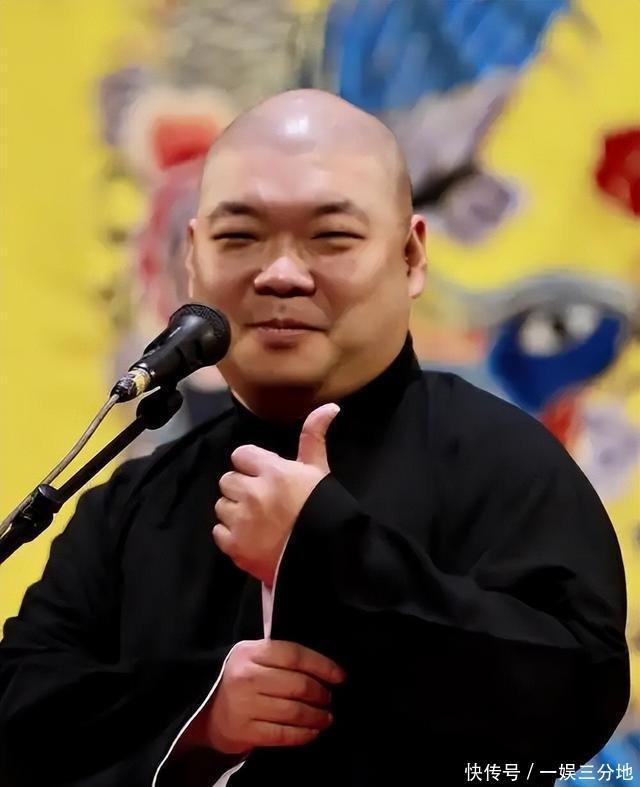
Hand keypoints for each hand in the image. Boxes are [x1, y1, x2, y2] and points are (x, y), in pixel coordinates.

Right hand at [196, 639, 345, 754]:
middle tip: (329, 699)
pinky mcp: (245, 732)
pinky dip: (304, 734)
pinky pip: (283, 734)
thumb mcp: (252, 657)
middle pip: (298, 684)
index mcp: (251, 652)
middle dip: (321, 694)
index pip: (294, 655)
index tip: (340, 675)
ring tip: (326, 717)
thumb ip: (280, 657)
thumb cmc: (238, 678)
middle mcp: (247, 677)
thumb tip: (323, 667)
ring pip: (294, 711)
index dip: (322, 665)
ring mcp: (245, 705)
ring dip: (317, 716)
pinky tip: (313, 732)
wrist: (202, 709)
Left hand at [213, 403, 339, 584]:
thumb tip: (330, 406)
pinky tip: (250, 537)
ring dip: (234, 511)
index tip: (265, 476)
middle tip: (262, 500)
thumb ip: (314, 436)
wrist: (327, 555)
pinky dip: (231, 534)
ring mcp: (241, 521)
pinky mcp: (235, 547)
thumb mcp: (319, 470)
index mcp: (272, 471)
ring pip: (221, 505)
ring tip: (255, 520)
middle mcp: (251, 493)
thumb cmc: (324, 508)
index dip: (252, 465)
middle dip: (242, 488)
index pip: (241, 455)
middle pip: (228, 480)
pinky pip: (219, 532)